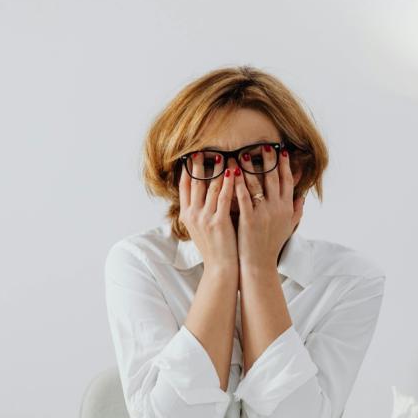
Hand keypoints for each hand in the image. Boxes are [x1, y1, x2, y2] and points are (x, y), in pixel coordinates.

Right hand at [178, 153, 239, 272]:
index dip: (187, 169)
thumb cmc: (214, 248)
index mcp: (186, 215)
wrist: (220, 268)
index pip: (184, 186)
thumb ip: (199, 211)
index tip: (190, 155)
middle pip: (195, 182)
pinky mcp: (219, 222)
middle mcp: (192, 214)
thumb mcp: (200, 229)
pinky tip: (233, 171)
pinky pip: (224, 197)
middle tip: (203, 149)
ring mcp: (205, 218)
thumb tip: (202, 193)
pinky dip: (228, 182)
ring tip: (222, 155)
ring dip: (217, 169)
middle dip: (199, 164)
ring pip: (210, 187)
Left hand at [233, 146, 304, 269]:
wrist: (259, 265)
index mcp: (287, 207)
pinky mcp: (249, 219)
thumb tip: (302, 196)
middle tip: (264, 145)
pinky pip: (244, 197)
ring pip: (258, 184)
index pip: (287, 180)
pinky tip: (233, 172)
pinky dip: (238, 183)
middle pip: (274, 178)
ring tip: (243, 153)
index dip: (284, 164)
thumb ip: (296, 210)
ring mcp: (264, 213)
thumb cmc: (271, 246)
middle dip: (269, 160)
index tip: (281, 150)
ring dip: (250, 167)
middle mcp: (278, 208)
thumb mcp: (289, 227)